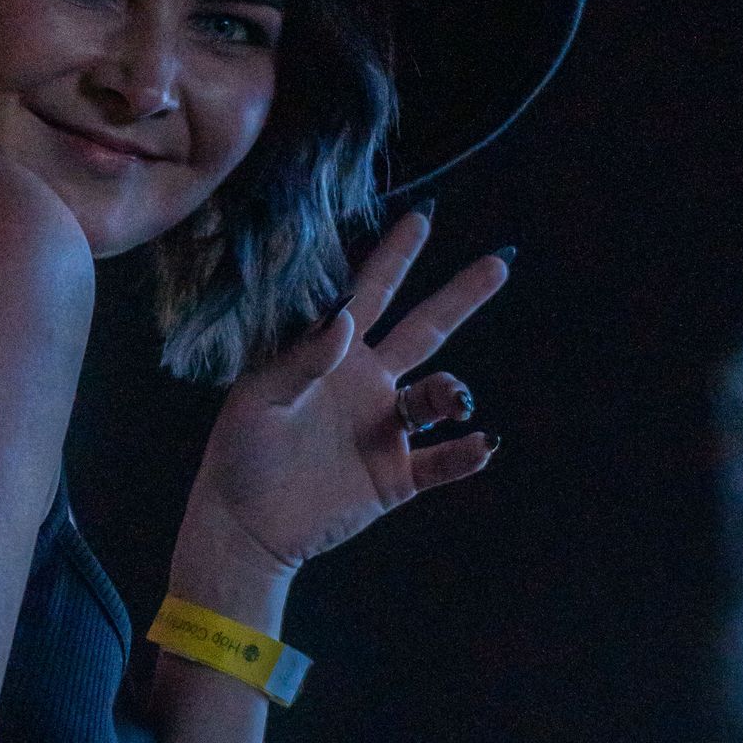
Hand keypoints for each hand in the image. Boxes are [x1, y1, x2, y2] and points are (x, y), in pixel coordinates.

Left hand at [191, 212, 507, 570]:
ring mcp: (385, 429)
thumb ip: (303, 359)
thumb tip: (346, 315)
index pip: (370, 295)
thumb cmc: (241, 453)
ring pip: (438, 396)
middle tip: (501, 261)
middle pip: (425, 330)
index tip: (424, 216)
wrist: (245, 527)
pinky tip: (480, 444)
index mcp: (332, 356)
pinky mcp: (396, 477)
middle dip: (462, 296)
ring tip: (452, 400)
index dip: (396, 256)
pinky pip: (443, 462)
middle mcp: (367, 384)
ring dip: (453, 393)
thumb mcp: (259, 399)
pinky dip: (466, 455)